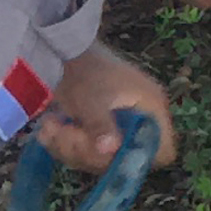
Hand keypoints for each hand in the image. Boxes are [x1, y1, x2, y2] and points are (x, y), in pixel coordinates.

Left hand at [40, 46, 180, 170]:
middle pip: (122, 160)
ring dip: (69, 149)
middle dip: (88, 152)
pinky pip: (83, 152)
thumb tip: (109, 150)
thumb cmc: (84, 69)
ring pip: (98, 159)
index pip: (163, 151)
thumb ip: (100, 124)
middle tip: (65, 133)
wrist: (62, 50)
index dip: (139, 160)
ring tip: (50, 126)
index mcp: (150, 110)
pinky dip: (62, 145)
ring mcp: (118, 129)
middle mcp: (138, 124)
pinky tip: (48, 128)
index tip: (109, 154)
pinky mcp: (97, 132)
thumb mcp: (91, 97)